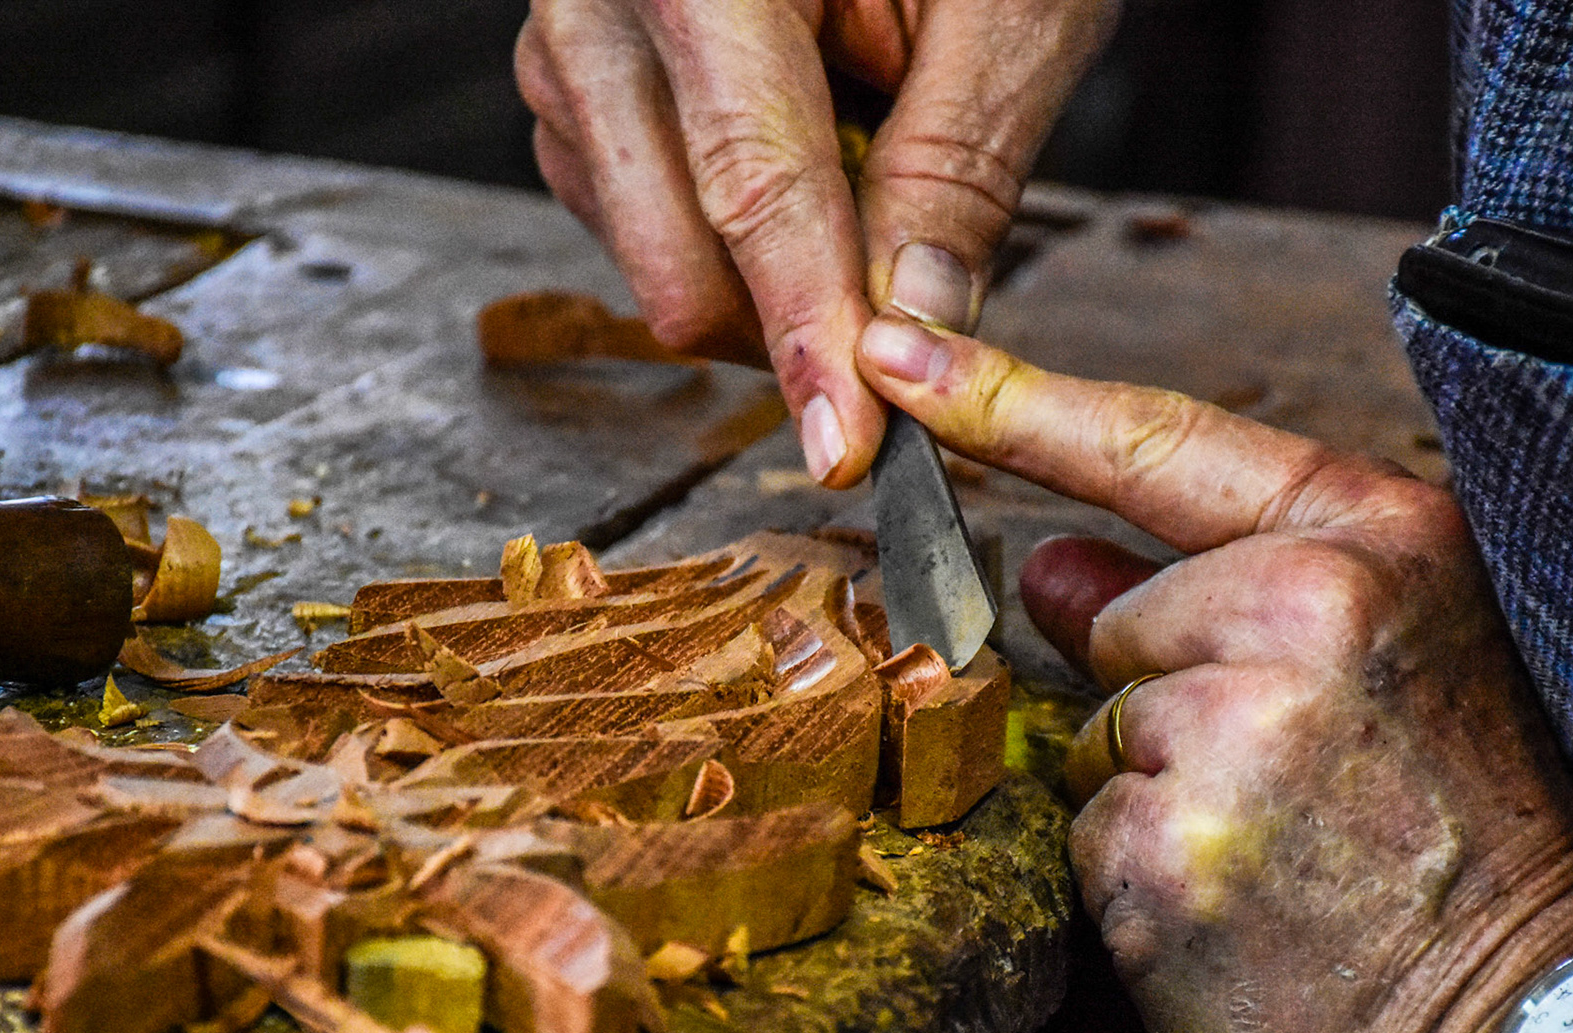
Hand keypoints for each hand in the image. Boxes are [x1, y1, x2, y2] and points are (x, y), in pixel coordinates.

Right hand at [515, 0, 1118, 485]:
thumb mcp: (1006, 10)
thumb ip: (955, 172)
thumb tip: (911, 337)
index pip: (755, 184)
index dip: (807, 331)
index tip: (849, 447)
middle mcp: (602, 0)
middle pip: (676, 257)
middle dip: (791, 318)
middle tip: (901, 300)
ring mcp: (566, 46)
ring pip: (652, 257)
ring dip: (764, 270)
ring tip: (853, 151)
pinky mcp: (567, 89)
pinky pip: (632, 225)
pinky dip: (724, 235)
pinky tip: (789, 156)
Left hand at [856, 315, 1572, 1032]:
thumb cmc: (1475, 857)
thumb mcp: (1397, 673)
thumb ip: (1225, 594)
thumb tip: (1054, 567)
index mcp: (1381, 544)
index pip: (1155, 441)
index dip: (1011, 396)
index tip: (898, 347)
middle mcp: (1309, 608)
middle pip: (1123, 624)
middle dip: (1172, 704)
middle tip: (1298, 795)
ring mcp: (1235, 727)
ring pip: (1099, 734)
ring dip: (1158, 799)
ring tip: (1283, 862)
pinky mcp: (1164, 846)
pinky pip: (1086, 832)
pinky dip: (1139, 880)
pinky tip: (1239, 919)